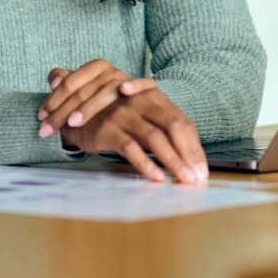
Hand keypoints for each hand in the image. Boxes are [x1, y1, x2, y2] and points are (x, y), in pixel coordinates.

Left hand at [37, 59, 157, 138]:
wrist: (151, 115)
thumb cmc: (113, 109)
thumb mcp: (89, 98)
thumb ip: (71, 86)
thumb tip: (52, 77)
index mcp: (96, 70)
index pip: (71, 81)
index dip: (54, 99)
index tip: (41, 117)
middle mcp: (112, 72)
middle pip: (84, 88)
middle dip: (62, 110)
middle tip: (48, 128)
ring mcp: (131, 80)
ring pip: (108, 88)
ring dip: (90, 105)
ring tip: (73, 122)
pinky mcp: (152, 90)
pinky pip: (145, 83)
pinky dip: (135, 84)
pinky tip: (124, 89)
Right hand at [59, 88, 207, 184]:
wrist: (74, 107)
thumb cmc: (114, 114)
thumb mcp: (139, 115)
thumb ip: (161, 128)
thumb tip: (188, 158)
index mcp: (154, 96)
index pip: (182, 122)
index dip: (194, 147)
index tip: (202, 170)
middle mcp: (141, 102)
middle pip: (174, 127)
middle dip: (189, 154)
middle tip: (197, 177)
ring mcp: (125, 114)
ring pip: (156, 138)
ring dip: (173, 161)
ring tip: (183, 180)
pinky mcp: (108, 128)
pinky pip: (131, 148)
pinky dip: (146, 163)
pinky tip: (157, 177)